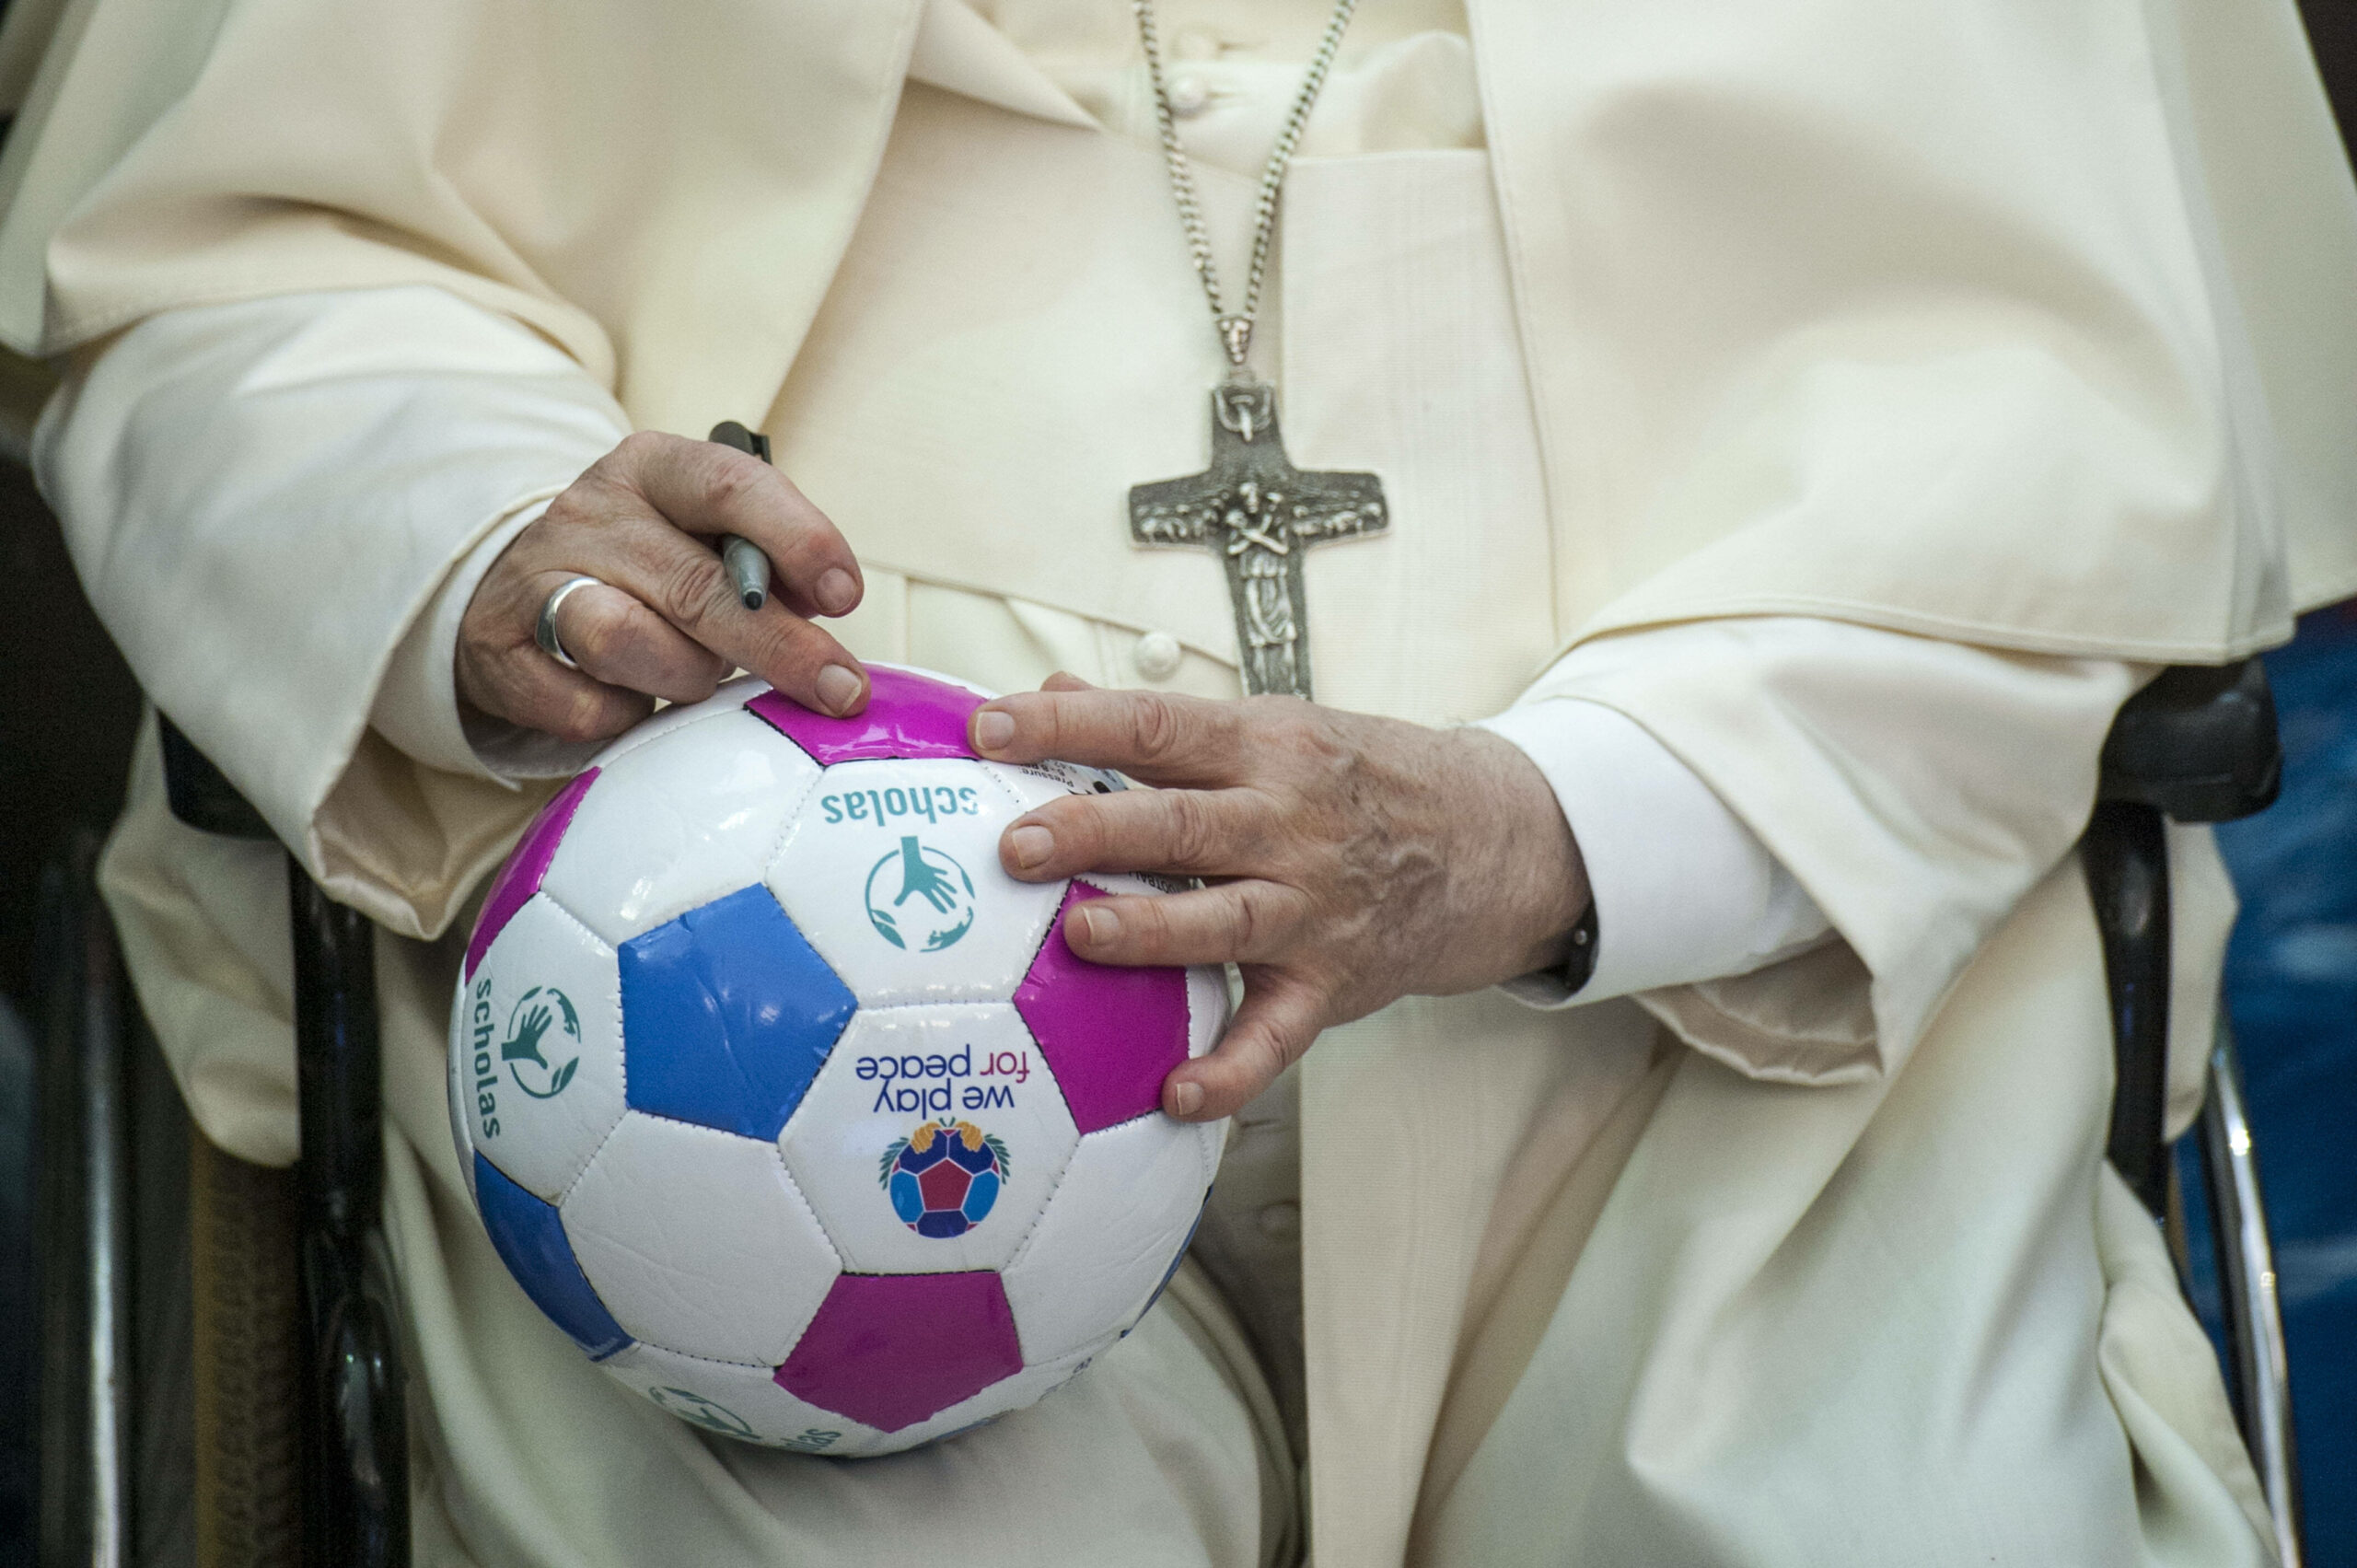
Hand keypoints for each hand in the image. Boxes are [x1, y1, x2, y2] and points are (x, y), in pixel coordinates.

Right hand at [458, 431, 868, 740]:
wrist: (513, 593)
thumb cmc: (645, 567)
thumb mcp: (704, 536)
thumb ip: (766, 563)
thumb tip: (824, 606)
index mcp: (651, 469)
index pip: (729, 485)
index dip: (797, 540)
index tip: (845, 597)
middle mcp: (590, 514)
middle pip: (695, 584)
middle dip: (780, 646)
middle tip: (839, 690)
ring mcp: (537, 580)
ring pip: (627, 640)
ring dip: (686, 675)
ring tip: (698, 677)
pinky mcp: (502, 653)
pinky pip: (585, 707)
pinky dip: (626, 716)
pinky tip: (633, 699)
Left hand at [971, 677, 1590, 1120]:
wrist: (1487, 841)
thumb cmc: (1357, 781)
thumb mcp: (1273, 729)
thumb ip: (1161, 728)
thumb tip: (1052, 695)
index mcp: (1265, 747)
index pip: (1158, 725)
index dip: (1073, 724)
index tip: (994, 728)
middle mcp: (1288, 824)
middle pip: (1182, 824)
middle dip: (1095, 831)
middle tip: (1017, 843)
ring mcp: (1312, 908)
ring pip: (1223, 920)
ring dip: (1153, 931)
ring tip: (1083, 936)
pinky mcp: (1329, 983)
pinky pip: (1275, 1036)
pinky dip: (1229, 1071)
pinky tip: (1174, 1093)